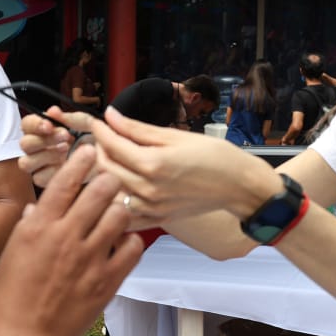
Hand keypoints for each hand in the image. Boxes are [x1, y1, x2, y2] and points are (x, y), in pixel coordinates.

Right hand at [0, 145, 142, 335]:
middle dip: (108, 179)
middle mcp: (66, 238)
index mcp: (39, 228)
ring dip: (120, 208)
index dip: (82, 159)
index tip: (90, 151)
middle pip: (102, 190)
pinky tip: (121, 243)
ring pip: (121, 214)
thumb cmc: (11, 299)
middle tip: (109, 182)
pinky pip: (133, 248)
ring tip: (115, 213)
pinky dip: (131, 240)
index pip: (66, 180)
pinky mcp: (108, 281)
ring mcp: (90, 260)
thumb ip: (27, 226)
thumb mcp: (11, 255)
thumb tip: (38, 207)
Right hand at [19, 109, 93, 187]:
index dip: (35, 124)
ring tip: (67, 149)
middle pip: (25, 144)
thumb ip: (68, 118)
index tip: (49, 125)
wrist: (110, 158)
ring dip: (46, 155)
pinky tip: (66, 165)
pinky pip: (39, 177)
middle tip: (65, 136)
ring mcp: (41, 166)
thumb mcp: (86, 123)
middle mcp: (39, 147)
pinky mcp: (47, 181)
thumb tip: (53, 111)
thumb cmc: (97, 140)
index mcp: (44, 130)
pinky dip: (52, 171)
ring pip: (26, 162)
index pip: (27, 125)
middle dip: (44, 139)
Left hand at [89, 107, 279, 222]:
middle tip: (101, 138)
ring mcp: (151, 208)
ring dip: (103, 175)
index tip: (98, 121)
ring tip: (108, 159)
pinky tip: (116, 188)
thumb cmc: (213, 156)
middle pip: (105, 169)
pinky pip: (124, 215)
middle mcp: (148, 189)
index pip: (112, 145)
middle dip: (97, 150)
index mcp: (152, 164)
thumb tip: (111, 116)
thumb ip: (138, 129)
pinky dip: (114, 202)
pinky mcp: (156, 219)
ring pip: (110, 192)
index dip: (100, 130)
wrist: (238, 186)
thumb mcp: (175, 136)